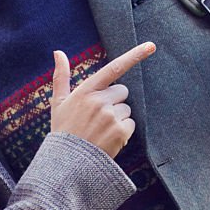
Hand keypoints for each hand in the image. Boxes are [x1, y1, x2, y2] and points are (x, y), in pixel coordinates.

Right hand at [50, 42, 154, 157]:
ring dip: (117, 117)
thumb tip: (58, 52)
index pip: (114, 68)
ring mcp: (110, 116)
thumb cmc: (63, 130)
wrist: (66, 163)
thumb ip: (61, 76)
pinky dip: (122, 131)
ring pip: (126, 109)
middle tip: (98, 116)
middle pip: (122, 91)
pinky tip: (107, 138)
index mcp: (86, 91)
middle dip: (114, 101)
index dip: (134, 56)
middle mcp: (99, 101)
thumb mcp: (59, 102)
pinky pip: (130, 123)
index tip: (151, 46)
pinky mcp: (120, 131)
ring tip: (100, 130)